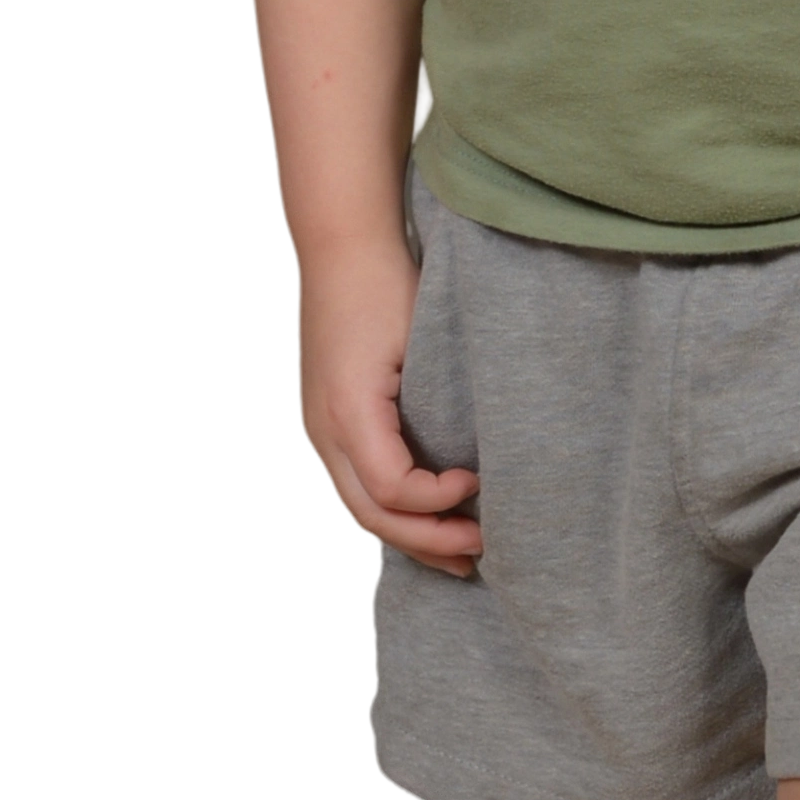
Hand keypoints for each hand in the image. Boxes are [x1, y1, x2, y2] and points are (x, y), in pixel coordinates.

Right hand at [295, 242, 483, 576]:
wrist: (343, 246)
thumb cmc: (386, 284)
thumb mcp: (418, 342)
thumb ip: (437, 405)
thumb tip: (478, 461)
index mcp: (347, 413)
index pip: (392, 489)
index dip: (438, 502)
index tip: (479, 483)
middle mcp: (323, 431)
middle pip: (371, 516)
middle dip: (426, 542)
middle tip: (479, 553)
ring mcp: (319, 429)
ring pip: (360, 508)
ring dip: (409, 535)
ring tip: (457, 554)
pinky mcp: (327, 422)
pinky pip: (356, 483)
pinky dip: (391, 510)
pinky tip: (424, 517)